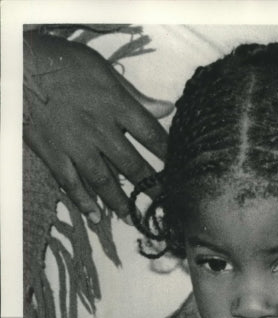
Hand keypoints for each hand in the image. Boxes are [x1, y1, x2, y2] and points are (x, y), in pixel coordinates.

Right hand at [23, 31, 172, 222]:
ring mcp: (75, 143)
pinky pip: (70, 182)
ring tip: (132, 216)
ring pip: (103, 180)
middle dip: (151, 186)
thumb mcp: (102, 70)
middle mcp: (99, 128)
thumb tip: (167, 108)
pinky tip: (95, 216)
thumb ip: (135, 95)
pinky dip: (83, 201)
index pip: (151, 134)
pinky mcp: (52, 152)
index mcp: (115, 105)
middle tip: (163, 204)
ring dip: (120, 201)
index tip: (181, 171)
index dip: (168, 155)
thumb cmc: (62, 63)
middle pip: (132, 164)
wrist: (18, 65)